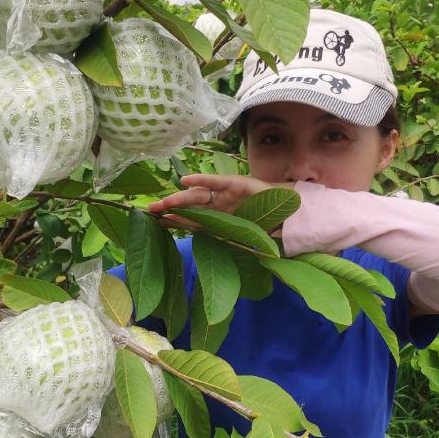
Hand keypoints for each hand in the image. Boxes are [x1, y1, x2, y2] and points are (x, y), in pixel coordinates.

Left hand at [148, 174, 280, 229]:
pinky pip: (214, 182)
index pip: (192, 220)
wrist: (286, 207)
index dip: (176, 221)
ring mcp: (224, 194)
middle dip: (171, 208)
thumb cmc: (265, 222)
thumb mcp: (243, 236)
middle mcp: (217, 205)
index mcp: (217, 218)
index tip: (158, 223)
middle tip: (152, 210)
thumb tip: (216, 257)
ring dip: (180, 198)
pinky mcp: (233, 184)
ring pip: (197, 196)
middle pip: (189, 207)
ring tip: (164, 202)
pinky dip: (200, 181)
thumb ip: (230, 241)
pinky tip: (184, 181)